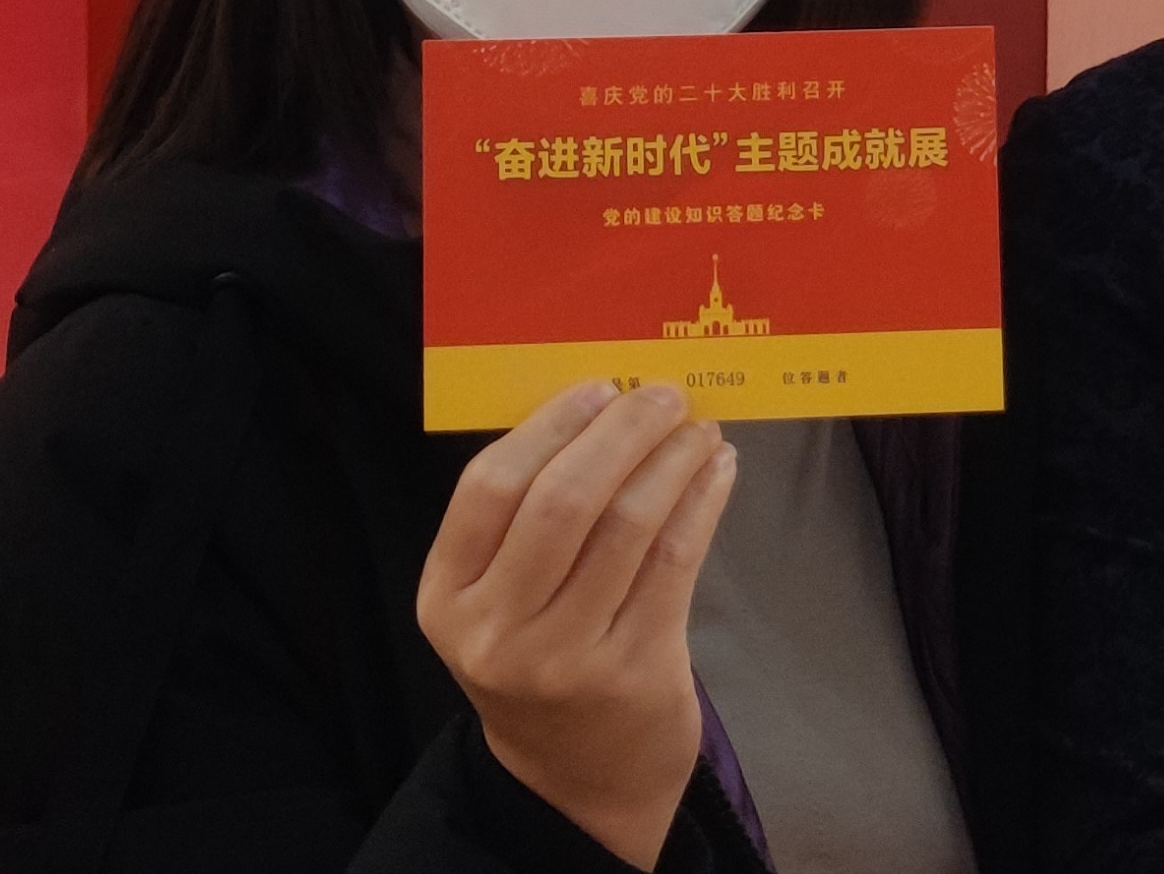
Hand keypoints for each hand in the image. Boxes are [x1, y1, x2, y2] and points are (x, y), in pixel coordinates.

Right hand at [417, 381, 737, 869]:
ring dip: (672, 460)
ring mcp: (567, 658)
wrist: (575, 778)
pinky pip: (675, 561)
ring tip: (698, 429)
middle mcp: (499, 632)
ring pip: (628, 525)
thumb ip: (523, 519)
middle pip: (562, 501)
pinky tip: (717, 472)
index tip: (598, 386)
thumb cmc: (539, 658)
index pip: (488, 487)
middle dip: (621, 432)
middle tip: (663, 395)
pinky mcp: (635, 671)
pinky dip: (701, 502)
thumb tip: (602, 404)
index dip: (548, 425)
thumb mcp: (497, 601)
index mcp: (447, 599)